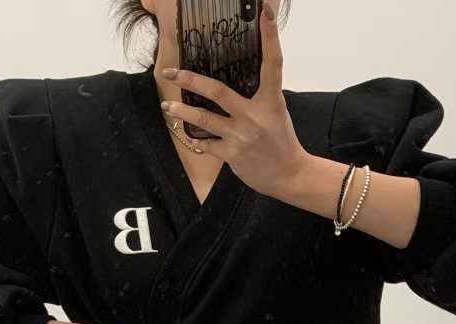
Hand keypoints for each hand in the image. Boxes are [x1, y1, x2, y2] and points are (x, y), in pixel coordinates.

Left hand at [159, 1, 309, 199]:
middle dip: (191, 80)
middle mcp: (254, 116)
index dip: (270, 36)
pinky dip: (197, 139)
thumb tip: (236, 80)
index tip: (265, 11)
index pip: (272, 63)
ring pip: (204, 120)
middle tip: (171, 70)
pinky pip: (207, 144)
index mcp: (271, 100)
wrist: (288, 175)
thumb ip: (258, 96)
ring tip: (167, 104)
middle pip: (218, 91)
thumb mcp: (276, 112)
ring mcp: (240, 136)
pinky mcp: (232, 155)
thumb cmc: (281, 142)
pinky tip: (189, 133)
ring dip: (182, 111)